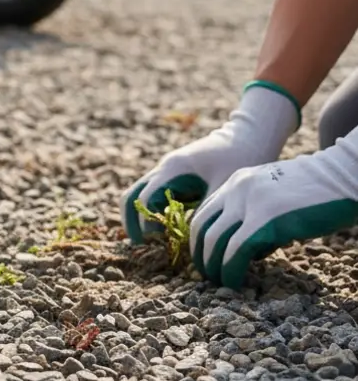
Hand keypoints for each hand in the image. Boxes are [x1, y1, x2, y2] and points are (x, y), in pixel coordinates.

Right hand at [123, 82, 299, 243]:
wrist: (250, 136)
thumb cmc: (242, 158)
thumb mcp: (224, 188)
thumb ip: (205, 212)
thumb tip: (191, 239)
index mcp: (173, 169)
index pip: (145, 199)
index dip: (147, 223)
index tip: (159, 241)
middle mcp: (164, 168)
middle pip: (132, 196)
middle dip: (133, 222)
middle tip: (144, 244)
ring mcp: (167, 171)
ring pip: (139, 196)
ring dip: (142, 217)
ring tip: (155, 241)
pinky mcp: (175, 176)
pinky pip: (154, 195)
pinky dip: (155, 212)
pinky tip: (170, 229)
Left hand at [190, 143, 357, 287]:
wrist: (343, 177)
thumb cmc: (317, 194)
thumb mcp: (275, 199)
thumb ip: (255, 217)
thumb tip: (247, 252)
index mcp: (236, 182)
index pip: (203, 214)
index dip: (199, 241)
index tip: (205, 259)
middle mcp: (236, 189)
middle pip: (201, 228)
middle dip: (200, 256)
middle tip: (208, 276)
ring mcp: (250, 203)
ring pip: (214, 240)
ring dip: (213, 267)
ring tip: (221, 283)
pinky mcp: (266, 219)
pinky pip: (236, 250)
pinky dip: (230, 269)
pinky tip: (236, 281)